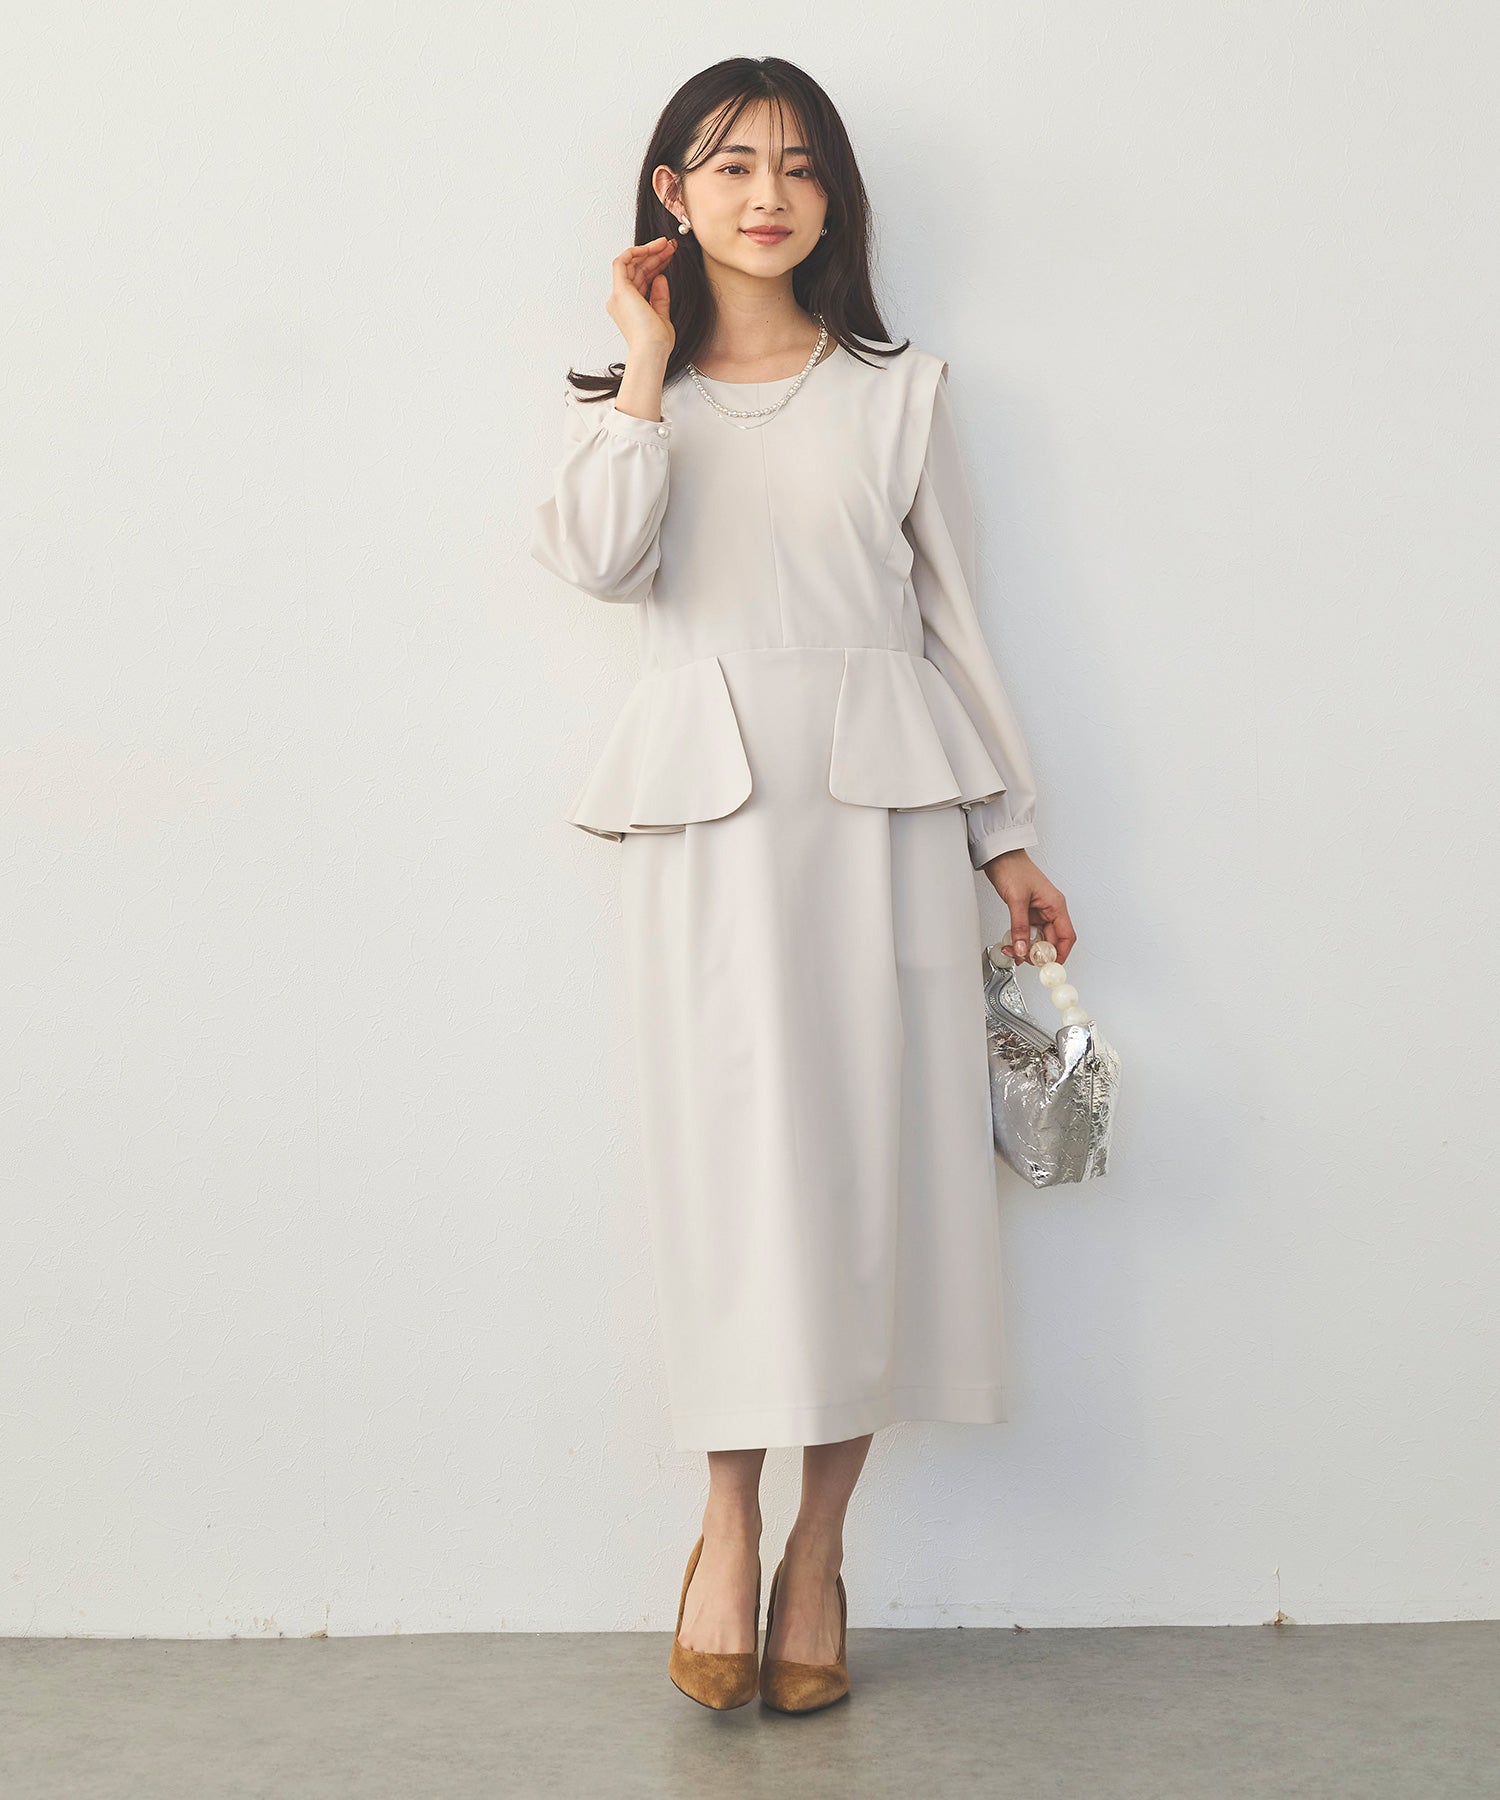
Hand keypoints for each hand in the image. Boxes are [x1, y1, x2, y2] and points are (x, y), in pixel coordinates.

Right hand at [606, 235, 676, 361]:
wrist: (652, 351)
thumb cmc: (657, 342)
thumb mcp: (662, 316)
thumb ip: (660, 297)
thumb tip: (661, 278)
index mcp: (629, 307)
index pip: (641, 279)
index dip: (656, 264)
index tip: (670, 256)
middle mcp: (620, 300)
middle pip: (637, 269)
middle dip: (654, 255)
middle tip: (671, 245)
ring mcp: (619, 295)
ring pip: (630, 263)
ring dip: (648, 251)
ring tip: (666, 244)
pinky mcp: (620, 290)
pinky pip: (623, 261)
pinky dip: (636, 251)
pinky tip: (653, 248)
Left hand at [983, 849, 1076, 965]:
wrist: (1000, 856)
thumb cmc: (1014, 868)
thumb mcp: (1016, 899)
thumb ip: (1019, 926)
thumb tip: (1022, 948)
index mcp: (1056, 905)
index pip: (1066, 937)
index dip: (1060, 954)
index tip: (1049, 967)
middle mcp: (1050, 909)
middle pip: (1052, 941)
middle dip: (1038, 953)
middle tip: (1024, 959)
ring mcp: (1039, 911)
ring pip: (1039, 938)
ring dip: (1027, 948)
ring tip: (1013, 951)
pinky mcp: (1028, 911)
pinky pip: (1028, 932)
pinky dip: (1021, 940)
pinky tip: (1012, 944)